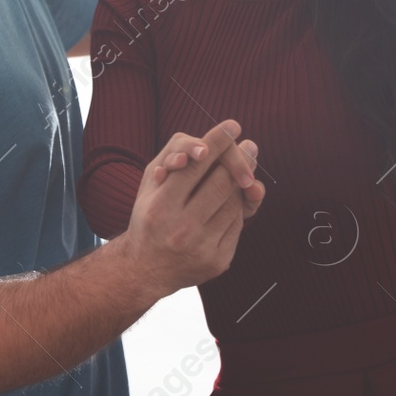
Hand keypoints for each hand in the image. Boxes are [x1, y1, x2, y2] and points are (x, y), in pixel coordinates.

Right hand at [116, 120, 265, 295]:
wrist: (146, 270)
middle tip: (249, 146)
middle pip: (221, 183)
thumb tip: (212, 147)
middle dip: (238, 160)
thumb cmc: (149, 218)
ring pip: (234, 203)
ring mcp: (202, 247)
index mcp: (160, 207)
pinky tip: (229, 204)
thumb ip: (176, 159)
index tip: (232, 126)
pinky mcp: (219, 261)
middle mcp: (181, 228)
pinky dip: (236, 210)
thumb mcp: (149, 186)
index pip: (195, 166)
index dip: (217, 143)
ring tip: (237, 176)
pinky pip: (237, 225)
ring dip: (238, 185)